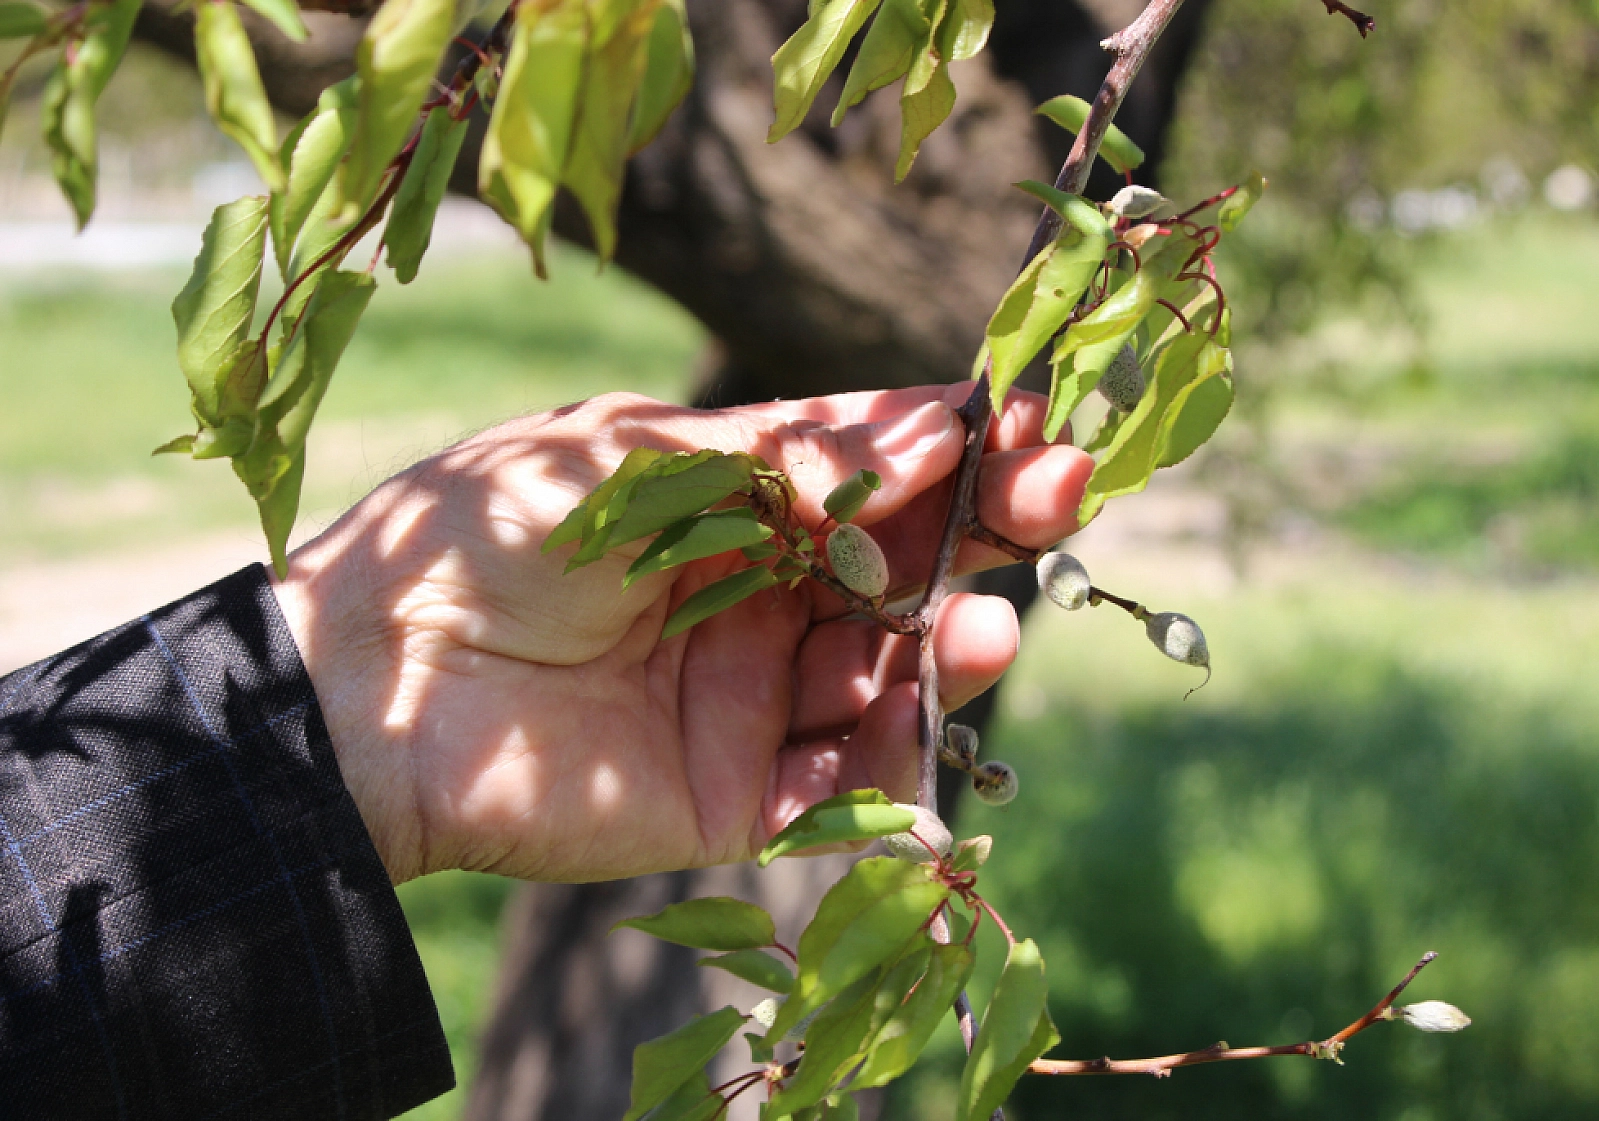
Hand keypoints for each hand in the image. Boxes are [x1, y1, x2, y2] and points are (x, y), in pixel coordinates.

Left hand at [270, 386, 1090, 883]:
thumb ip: (791, 457)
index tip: (1031, 418)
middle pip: (902, 567)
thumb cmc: (485, 536)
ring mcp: (747, 695)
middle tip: (1060, 495)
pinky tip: (928, 709)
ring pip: (887, 672)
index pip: (870, 469)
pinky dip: (896, 753)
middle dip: (986, 530)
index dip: (955, 445)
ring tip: (982, 622)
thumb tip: (939, 422)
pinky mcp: (733, 794)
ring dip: (950, 644)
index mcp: (728, 500)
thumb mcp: (640, 461)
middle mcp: (754, 594)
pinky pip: (841, 782)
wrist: (365, 688)